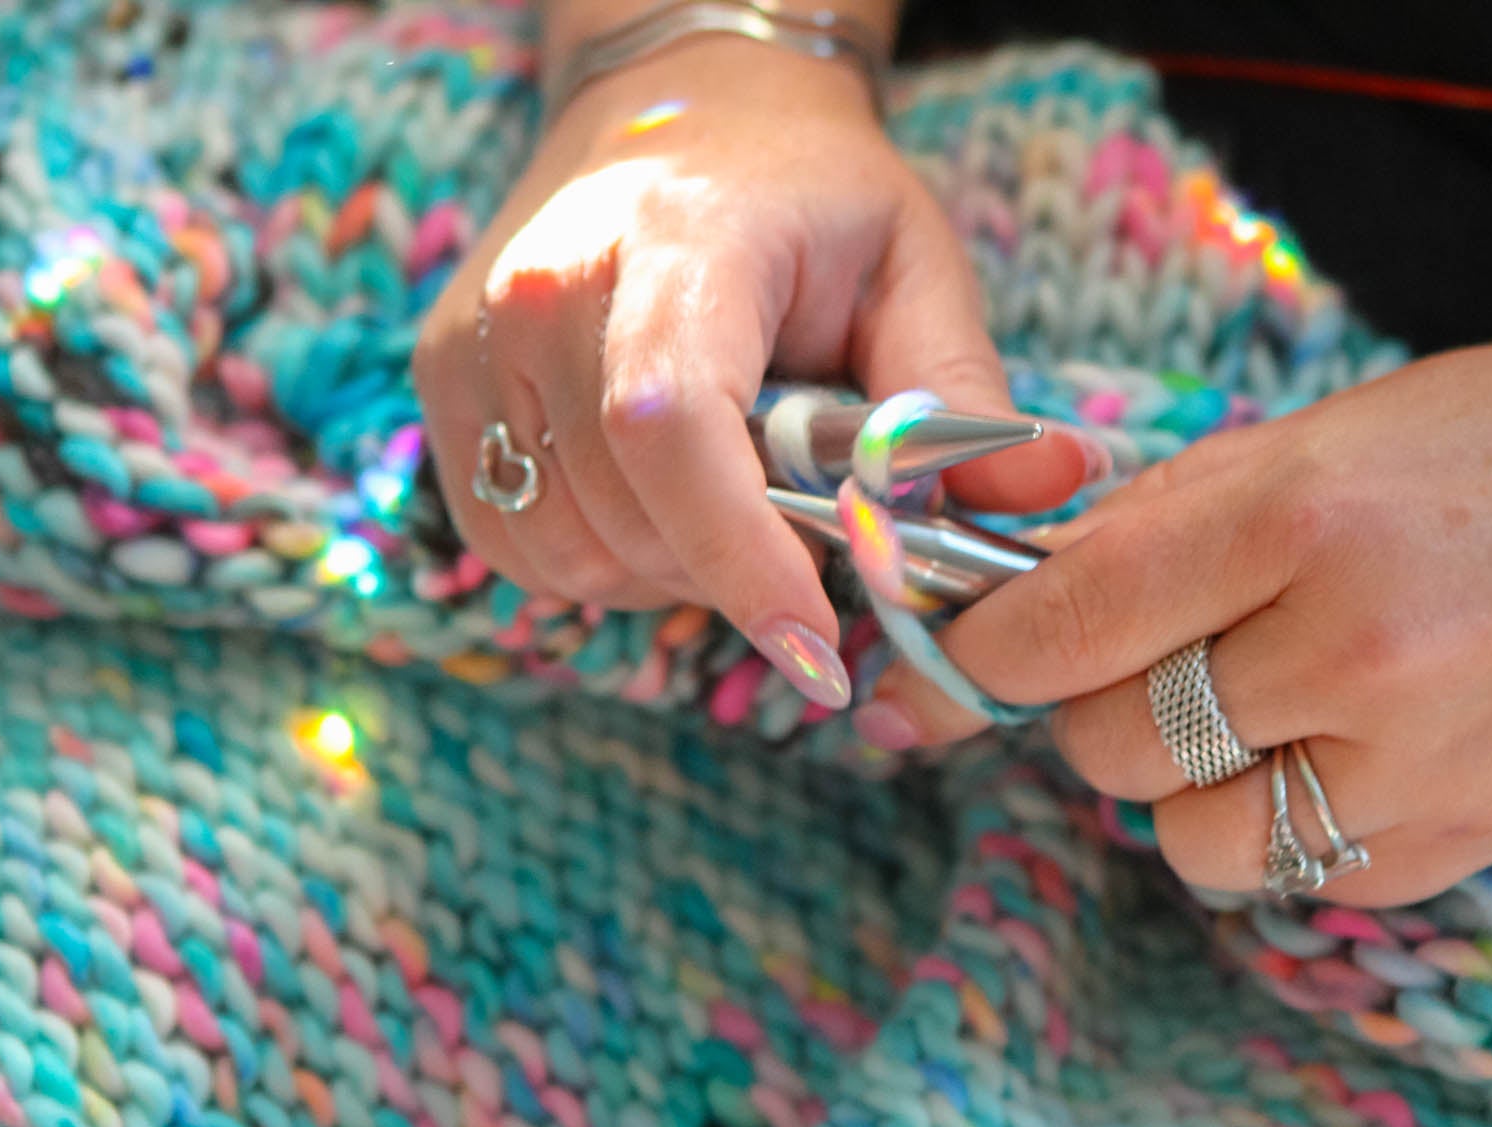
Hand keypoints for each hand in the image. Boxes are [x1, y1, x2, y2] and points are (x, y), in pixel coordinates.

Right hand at [412, 36, 1095, 705]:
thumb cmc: (811, 196)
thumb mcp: (916, 268)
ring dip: (663, 573)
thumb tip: (1050, 493)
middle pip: (625, 513)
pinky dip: (593, 561)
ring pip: (564, 548)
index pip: (672, 428)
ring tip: (731, 510)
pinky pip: (511, 540)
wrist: (684, 110)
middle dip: (730, 575)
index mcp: (676, 242)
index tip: (814, 651)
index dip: (741, 559)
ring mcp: (475, 338)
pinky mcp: (442, 382)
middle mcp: (547, 286)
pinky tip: (658, 507)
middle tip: (803, 549)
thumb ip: (960, 396)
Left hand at [860, 324, 1491, 905]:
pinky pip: (1295, 879)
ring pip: (1186, 838)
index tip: (965, 653)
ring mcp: (1409, 766)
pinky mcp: (1460, 850)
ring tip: (1264, 716)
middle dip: (1097, 707)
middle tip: (1153, 662)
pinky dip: (1285, 833)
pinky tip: (1352, 757)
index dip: (990, 645)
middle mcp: (1346, 647)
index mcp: (1307, 509)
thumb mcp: (1371, 425)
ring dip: (1189, 788)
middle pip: (1107, 740)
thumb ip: (1204, 509)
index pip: (1070, 615)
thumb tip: (1056, 576)